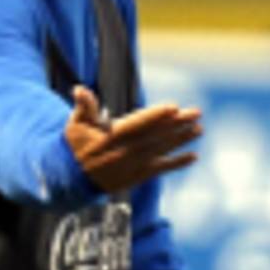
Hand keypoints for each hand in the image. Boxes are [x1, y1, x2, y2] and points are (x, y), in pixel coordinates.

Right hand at [64, 86, 200, 192]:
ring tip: (199, 130)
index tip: (173, 108)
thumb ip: (84, 107)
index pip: (137, 125)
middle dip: (177, 124)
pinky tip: (193, 156)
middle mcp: (125, 153)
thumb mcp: (75, 124)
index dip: (155, 116)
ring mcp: (132, 166)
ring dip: (181, 140)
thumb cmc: (75, 145)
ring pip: (161, 151)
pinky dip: (177, 163)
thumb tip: (79, 89)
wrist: (71, 179)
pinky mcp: (137, 176)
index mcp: (111, 137)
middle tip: (196, 113)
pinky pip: (160, 169)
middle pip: (155, 136)